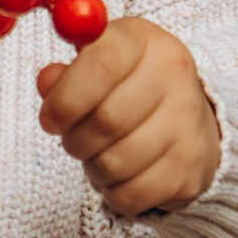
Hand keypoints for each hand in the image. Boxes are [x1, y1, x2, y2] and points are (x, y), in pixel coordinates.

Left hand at [37, 16, 219, 217]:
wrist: (188, 119)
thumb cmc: (127, 89)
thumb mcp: (96, 66)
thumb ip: (65, 75)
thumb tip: (47, 81)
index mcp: (144, 41)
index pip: (101, 65)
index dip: (65, 98)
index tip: (50, 120)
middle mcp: (174, 76)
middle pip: (106, 121)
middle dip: (75, 140)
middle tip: (73, 141)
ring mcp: (187, 123)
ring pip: (115, 163)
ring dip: (93, 168)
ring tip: (99, 156)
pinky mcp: (190, 168)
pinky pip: (131, 195)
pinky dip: (112, 193)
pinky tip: (120, 175)